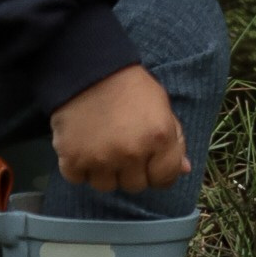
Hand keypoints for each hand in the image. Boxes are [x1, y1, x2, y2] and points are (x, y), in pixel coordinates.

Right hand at [50, 64, 189, 193]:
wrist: (89, 70)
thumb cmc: (130, 87)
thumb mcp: (161, 107)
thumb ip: (174, 140)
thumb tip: (183, 170)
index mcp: (159, 138)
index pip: (165, 178)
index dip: (159, 173)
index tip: (150, 165)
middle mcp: (131, 154)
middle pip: (135, 186)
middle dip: (132, 172)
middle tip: (123, 150)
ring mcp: (101, 159)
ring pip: (106, 186)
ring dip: (105, 172)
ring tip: (102, 148)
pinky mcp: (72, 159)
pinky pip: (78, 179)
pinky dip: (79, 169)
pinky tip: (83, 148)